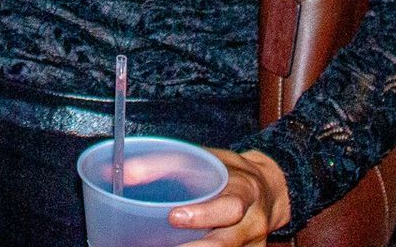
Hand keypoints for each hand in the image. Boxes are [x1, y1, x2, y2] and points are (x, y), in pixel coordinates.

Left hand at [167, 148, 290, 245]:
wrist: (270, 190)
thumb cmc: (231, 172)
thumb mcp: (205, 157)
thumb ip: (166, 163)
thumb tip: (125, 171)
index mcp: (245, 191)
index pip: (230, 206)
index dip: (203, 214)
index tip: (174, 216)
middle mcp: (253, 222)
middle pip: (226, 243)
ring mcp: (253, 244)